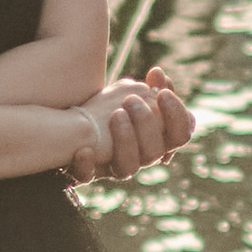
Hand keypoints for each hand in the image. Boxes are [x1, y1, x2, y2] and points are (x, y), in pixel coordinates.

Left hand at [68, 73, 196, 183]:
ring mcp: (111, 168)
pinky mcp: (86, 174)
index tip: (163, 94)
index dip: (176, 117)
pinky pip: (87, 177)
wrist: (71, 125)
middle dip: (146, 124)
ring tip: (116, 115)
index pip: (180, 136)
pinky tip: (84, 150)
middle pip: (154, 153)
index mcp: (156, 141)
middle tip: (131, 100)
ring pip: (127, 168)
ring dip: (125, 141)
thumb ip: (149, 87)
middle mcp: (138, 159)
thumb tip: (158, 73)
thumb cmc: (108, 110)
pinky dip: (86, 165)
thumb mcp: (130, 94)